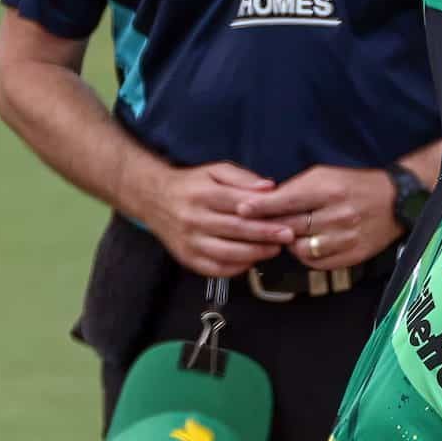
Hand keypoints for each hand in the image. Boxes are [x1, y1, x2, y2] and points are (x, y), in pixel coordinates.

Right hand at [137, 161, 297, 277]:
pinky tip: (251, 261)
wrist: (154, 199)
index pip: (238, 205)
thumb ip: (243, 178)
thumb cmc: (192, 186)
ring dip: (254, 254)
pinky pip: (215, 269)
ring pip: (226, 253)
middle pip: (234, 230)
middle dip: (264, 235)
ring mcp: (189, 241)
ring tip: (273, 250)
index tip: (285, 220)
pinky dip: (236, 268)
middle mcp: (193, 218)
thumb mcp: (215, 172)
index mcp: (202, 194)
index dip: (264, 214)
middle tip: (286, 237)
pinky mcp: (186, 258)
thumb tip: (269, 188)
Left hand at [240, 163, 403, 269]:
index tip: (241, 209)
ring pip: (301, 248)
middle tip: (257, 227)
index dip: (261, 206)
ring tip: (289, 235)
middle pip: (291, 226)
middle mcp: (339, 214)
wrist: (394, 201)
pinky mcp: (352, 255)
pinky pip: (317, 263)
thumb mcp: (324, 175)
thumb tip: (262, 203)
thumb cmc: (353, 185)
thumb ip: (295, 190)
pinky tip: (307, 245)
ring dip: (289, 244)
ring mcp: (346, 237)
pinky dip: (306, 256)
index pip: (287, 200)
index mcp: (329, 189)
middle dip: (271, 227)